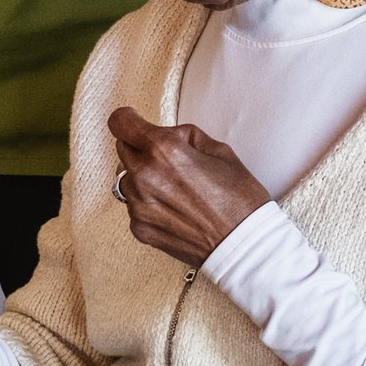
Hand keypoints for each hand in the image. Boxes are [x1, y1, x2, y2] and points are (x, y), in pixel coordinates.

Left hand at [106, 106, 270, 267]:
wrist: (244, 245)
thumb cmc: (238, 198)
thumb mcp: (219, 151)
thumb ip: (185, 137)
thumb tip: (168, 135)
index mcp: (164, 150)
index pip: (121, 123)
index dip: (129, 119)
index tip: (135, 122)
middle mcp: (144, 176)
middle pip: (122, 148)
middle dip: (140, 147)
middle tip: (167, 158)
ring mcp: (139, 206)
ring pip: (126, 178)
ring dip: (142, 176)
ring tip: (174, 187)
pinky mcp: (140, 228)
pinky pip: (134, 205)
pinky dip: (148, 202)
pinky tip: (174, 207)